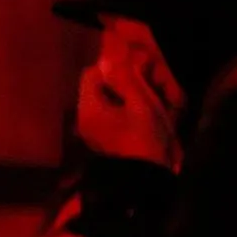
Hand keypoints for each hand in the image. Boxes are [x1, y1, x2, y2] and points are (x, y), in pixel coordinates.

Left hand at [77, 25, 184, 169]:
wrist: (145, 180)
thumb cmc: (145, 140)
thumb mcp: (142, 104)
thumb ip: (127, 78)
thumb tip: (112, 55)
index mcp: (89, 108)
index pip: (91, 74)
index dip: (113, 68)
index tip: (137, 73)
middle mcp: (85, 118)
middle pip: (98, 88)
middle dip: (123, 83)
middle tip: (149, 87)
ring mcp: (92, 132)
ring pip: (106, 102)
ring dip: (126, 97)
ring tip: (151, 103)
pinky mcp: (102, 141)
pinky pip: (110, 117)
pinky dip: (124, 112)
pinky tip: (143, 119)